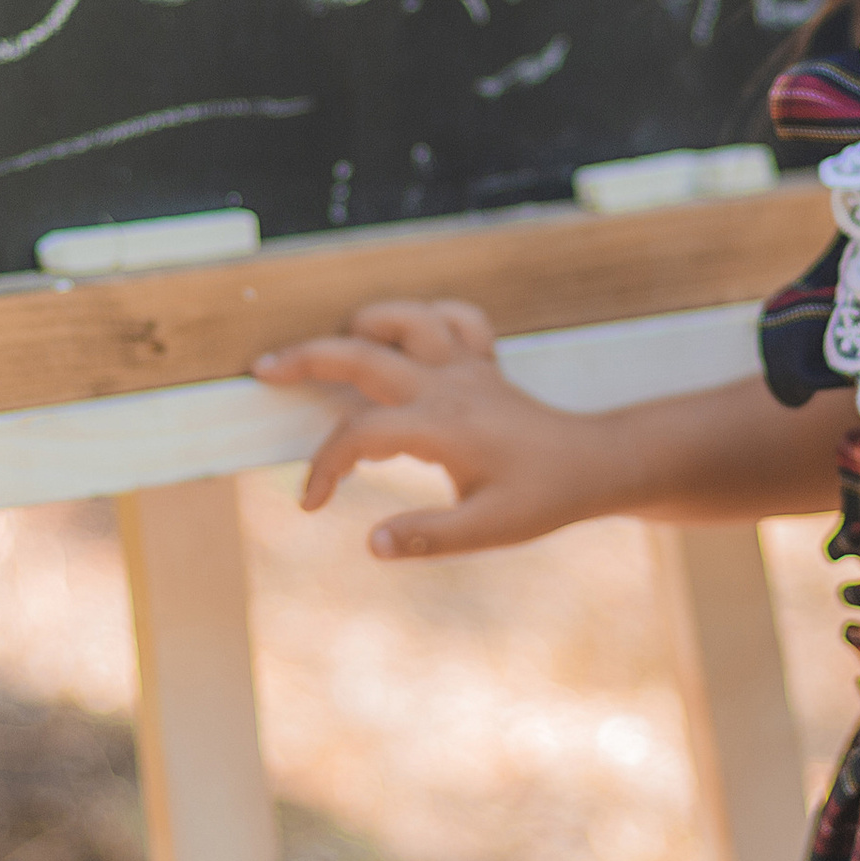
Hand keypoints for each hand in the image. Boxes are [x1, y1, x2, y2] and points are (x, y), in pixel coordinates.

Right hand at [253, 300, 625, 556]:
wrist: (597, 464)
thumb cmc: (545, 497)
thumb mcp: (490, 530)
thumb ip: (429, 536)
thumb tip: (370, 543)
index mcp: (443, 427)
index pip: (360, 434)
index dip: (324, 466)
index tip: (310, 502)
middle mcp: (450, 385)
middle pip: (364, 354)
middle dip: (308, 358)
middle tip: (262, 369)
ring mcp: (468, 367)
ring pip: (408, 319)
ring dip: (366, 321)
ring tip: (332, 341)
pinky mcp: (486, 363)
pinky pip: (455, 318)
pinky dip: (427, 317)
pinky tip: (408, 337)